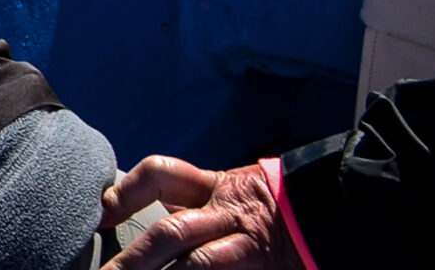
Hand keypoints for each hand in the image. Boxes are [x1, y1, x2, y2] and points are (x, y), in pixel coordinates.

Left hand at [100, 155, 301, 269]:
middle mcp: (228, 216)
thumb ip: (188, 197)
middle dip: (134, 258)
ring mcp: (246, 249)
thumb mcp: (229, 191)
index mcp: (216, 187)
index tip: (100, 212)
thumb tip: (126, 203)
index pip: (163, 174)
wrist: (334, 218)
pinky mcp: (259, 269)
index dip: (128, 191)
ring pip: (196, 264)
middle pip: (171, 232)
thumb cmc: (272, 206)